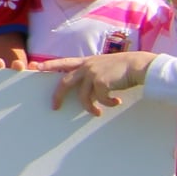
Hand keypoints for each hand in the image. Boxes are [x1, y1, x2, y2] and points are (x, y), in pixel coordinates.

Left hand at [35, 51, 150, 115]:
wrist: (140, 65)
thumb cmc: (125, 69)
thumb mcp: (105, 67)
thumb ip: (94, 75)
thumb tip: (89, 93)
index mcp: (87, 62)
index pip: (64, 62)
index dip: (50, 65)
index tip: (36, 67)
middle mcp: (87, 66)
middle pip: (65, 82)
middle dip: (58, 96)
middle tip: (55, 107)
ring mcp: (93, 73)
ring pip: (83, 97)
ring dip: (90, 108)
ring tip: (97, 113)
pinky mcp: (101, 81)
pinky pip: (100, 99)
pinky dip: (107, 104)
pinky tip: (117, 102)